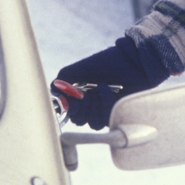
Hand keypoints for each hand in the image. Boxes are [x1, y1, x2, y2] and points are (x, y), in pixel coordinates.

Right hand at [51, 37, 168, 129]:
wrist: (132, 61)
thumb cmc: (106, 63)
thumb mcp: (79, 69)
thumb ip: (62, 80)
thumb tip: (52, 94)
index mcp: (81, 96)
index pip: (69, 113)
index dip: (69, 108)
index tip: (73, 98)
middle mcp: (92, 106)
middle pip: (79, 121)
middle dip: (82, 106)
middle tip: (87, 91)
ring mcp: (105, 112)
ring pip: (93, 123)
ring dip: (95, 104)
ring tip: (100, 87)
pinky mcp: (118, 115)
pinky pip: (107, 119)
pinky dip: (105, 102)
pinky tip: (109, 90)